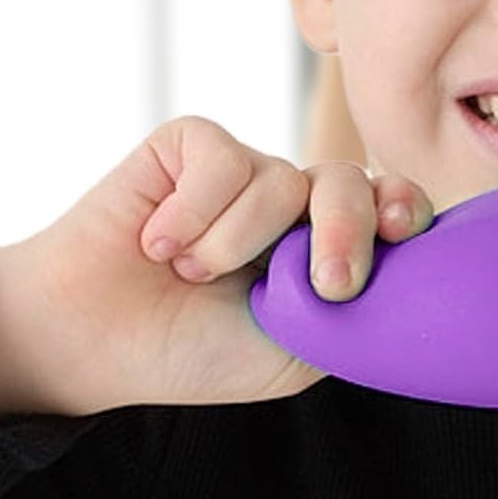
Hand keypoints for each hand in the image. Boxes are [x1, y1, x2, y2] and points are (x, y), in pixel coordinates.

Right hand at [0, 116, 434, 414]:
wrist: (93, 342)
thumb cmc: (193, 350)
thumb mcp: (292, 353)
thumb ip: (352, 313)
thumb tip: (404, 275)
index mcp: (325, 243)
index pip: (387, 205)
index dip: (404, 209)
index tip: (402, 232)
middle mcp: (293, 199)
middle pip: (350, 181)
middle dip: (346, 230)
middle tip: (325, 283)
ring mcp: (243, 169)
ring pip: (280, 180)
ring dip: (232, 245)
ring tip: (186, 275)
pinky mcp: (190, 145)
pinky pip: (221, 163)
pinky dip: (190, 216)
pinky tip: (155, 244)